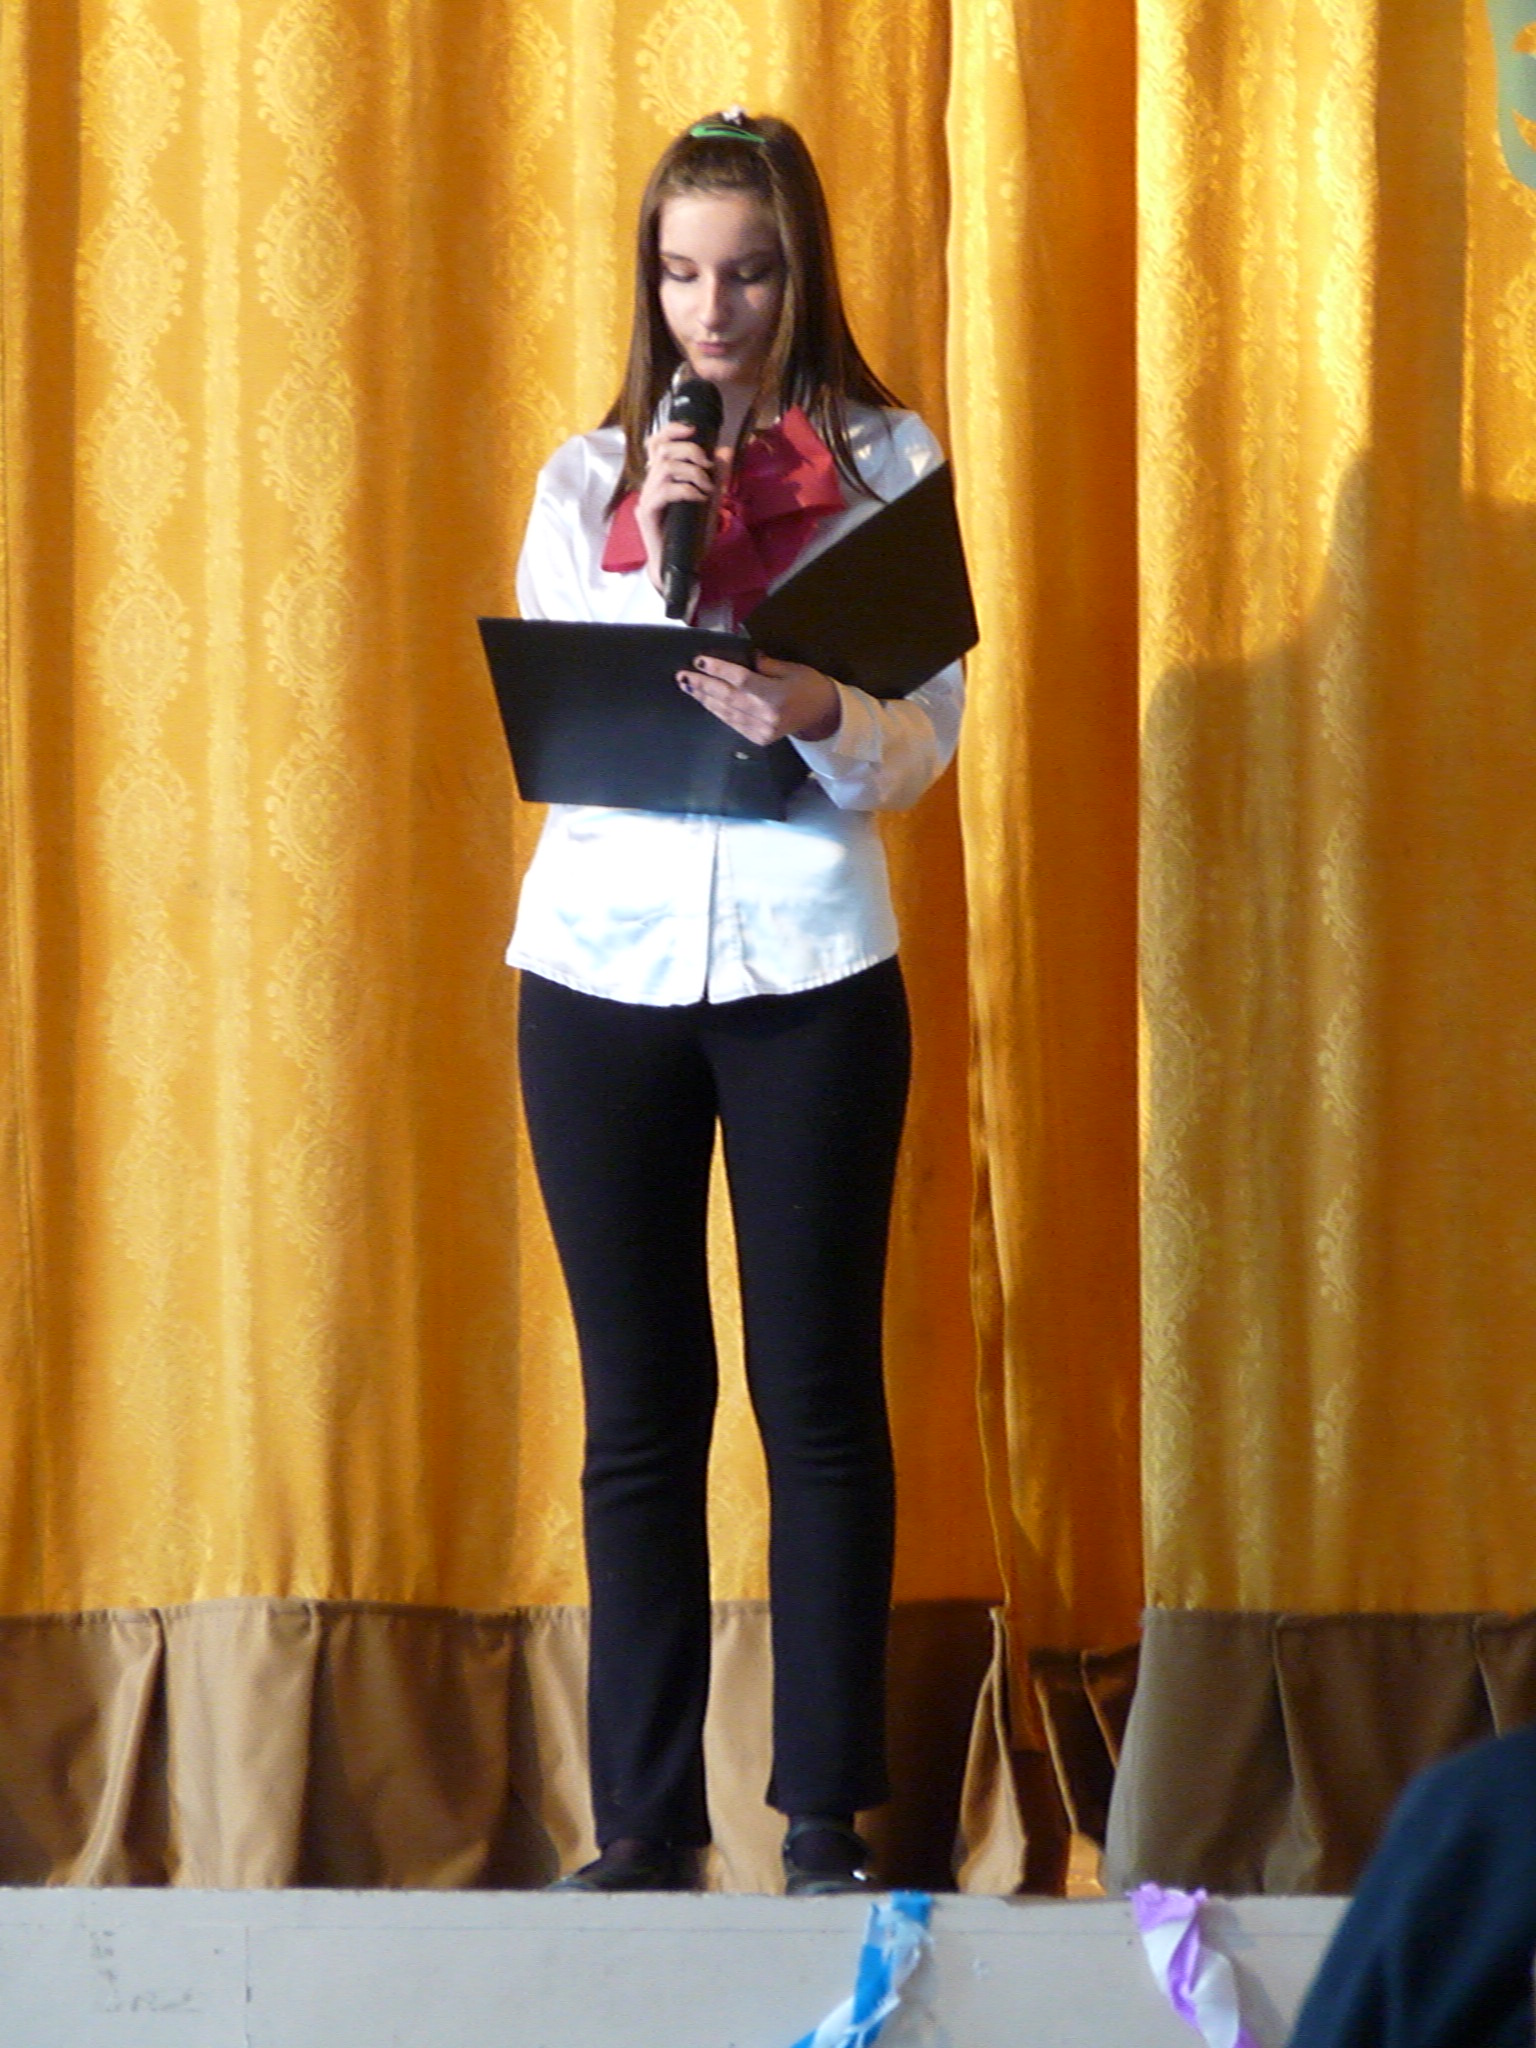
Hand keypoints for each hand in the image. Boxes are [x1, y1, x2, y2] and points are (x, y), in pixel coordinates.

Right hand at [637, 419, 725, 594]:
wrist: (679, 567)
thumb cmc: (690, 536)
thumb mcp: (710, 501)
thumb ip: (716, 477)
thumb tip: (725, 450)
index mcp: (660, 478)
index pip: (656, 443)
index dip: (672, 430)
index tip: (693, 429)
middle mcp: (650, 485)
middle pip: (662, 450)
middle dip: (690, 451)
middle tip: (707, 466)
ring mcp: (647, 499)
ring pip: (664, 468)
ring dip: (692, 473)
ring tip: (706, 488)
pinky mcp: (647, 514)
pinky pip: (665, 492)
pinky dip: (686, 490)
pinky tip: (699, 498)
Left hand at [678, 651, 841, 745]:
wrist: (825, 716)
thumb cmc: (810, 686)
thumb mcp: (792, 669)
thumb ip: (766, 665)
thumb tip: (745, 658)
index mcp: (775, 696)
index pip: (739, 680)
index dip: (718, 670)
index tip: (699, 660)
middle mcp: (766, 715)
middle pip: (727, 697)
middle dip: (703, 686)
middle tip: (682, 676)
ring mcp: (761, 730)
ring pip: (726, 712)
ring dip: (705, 699)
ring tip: (688, 686)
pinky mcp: (759, 738)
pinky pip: (733, 723)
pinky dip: (718, 711)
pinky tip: (706, 701)